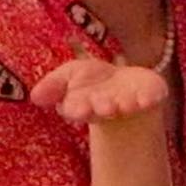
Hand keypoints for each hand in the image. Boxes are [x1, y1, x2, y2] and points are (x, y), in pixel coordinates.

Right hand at [31, 58, 166, 123]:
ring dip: (125, 104)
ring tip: (125, 104)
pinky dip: (149, 99)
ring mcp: (130, 101)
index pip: (77, 107)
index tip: (76, 109)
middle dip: (103, 106)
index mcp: (84, 104)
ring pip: (127, 104)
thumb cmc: (92, 82)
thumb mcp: (68, 76)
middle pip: (103, 107)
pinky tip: (147, 99)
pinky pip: (151, 98)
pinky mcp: (150, 95)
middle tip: (105, 108)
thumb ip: (53, 85)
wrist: (125, 85)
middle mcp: (108, 105)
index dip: (77, 108)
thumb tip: (34, 97)